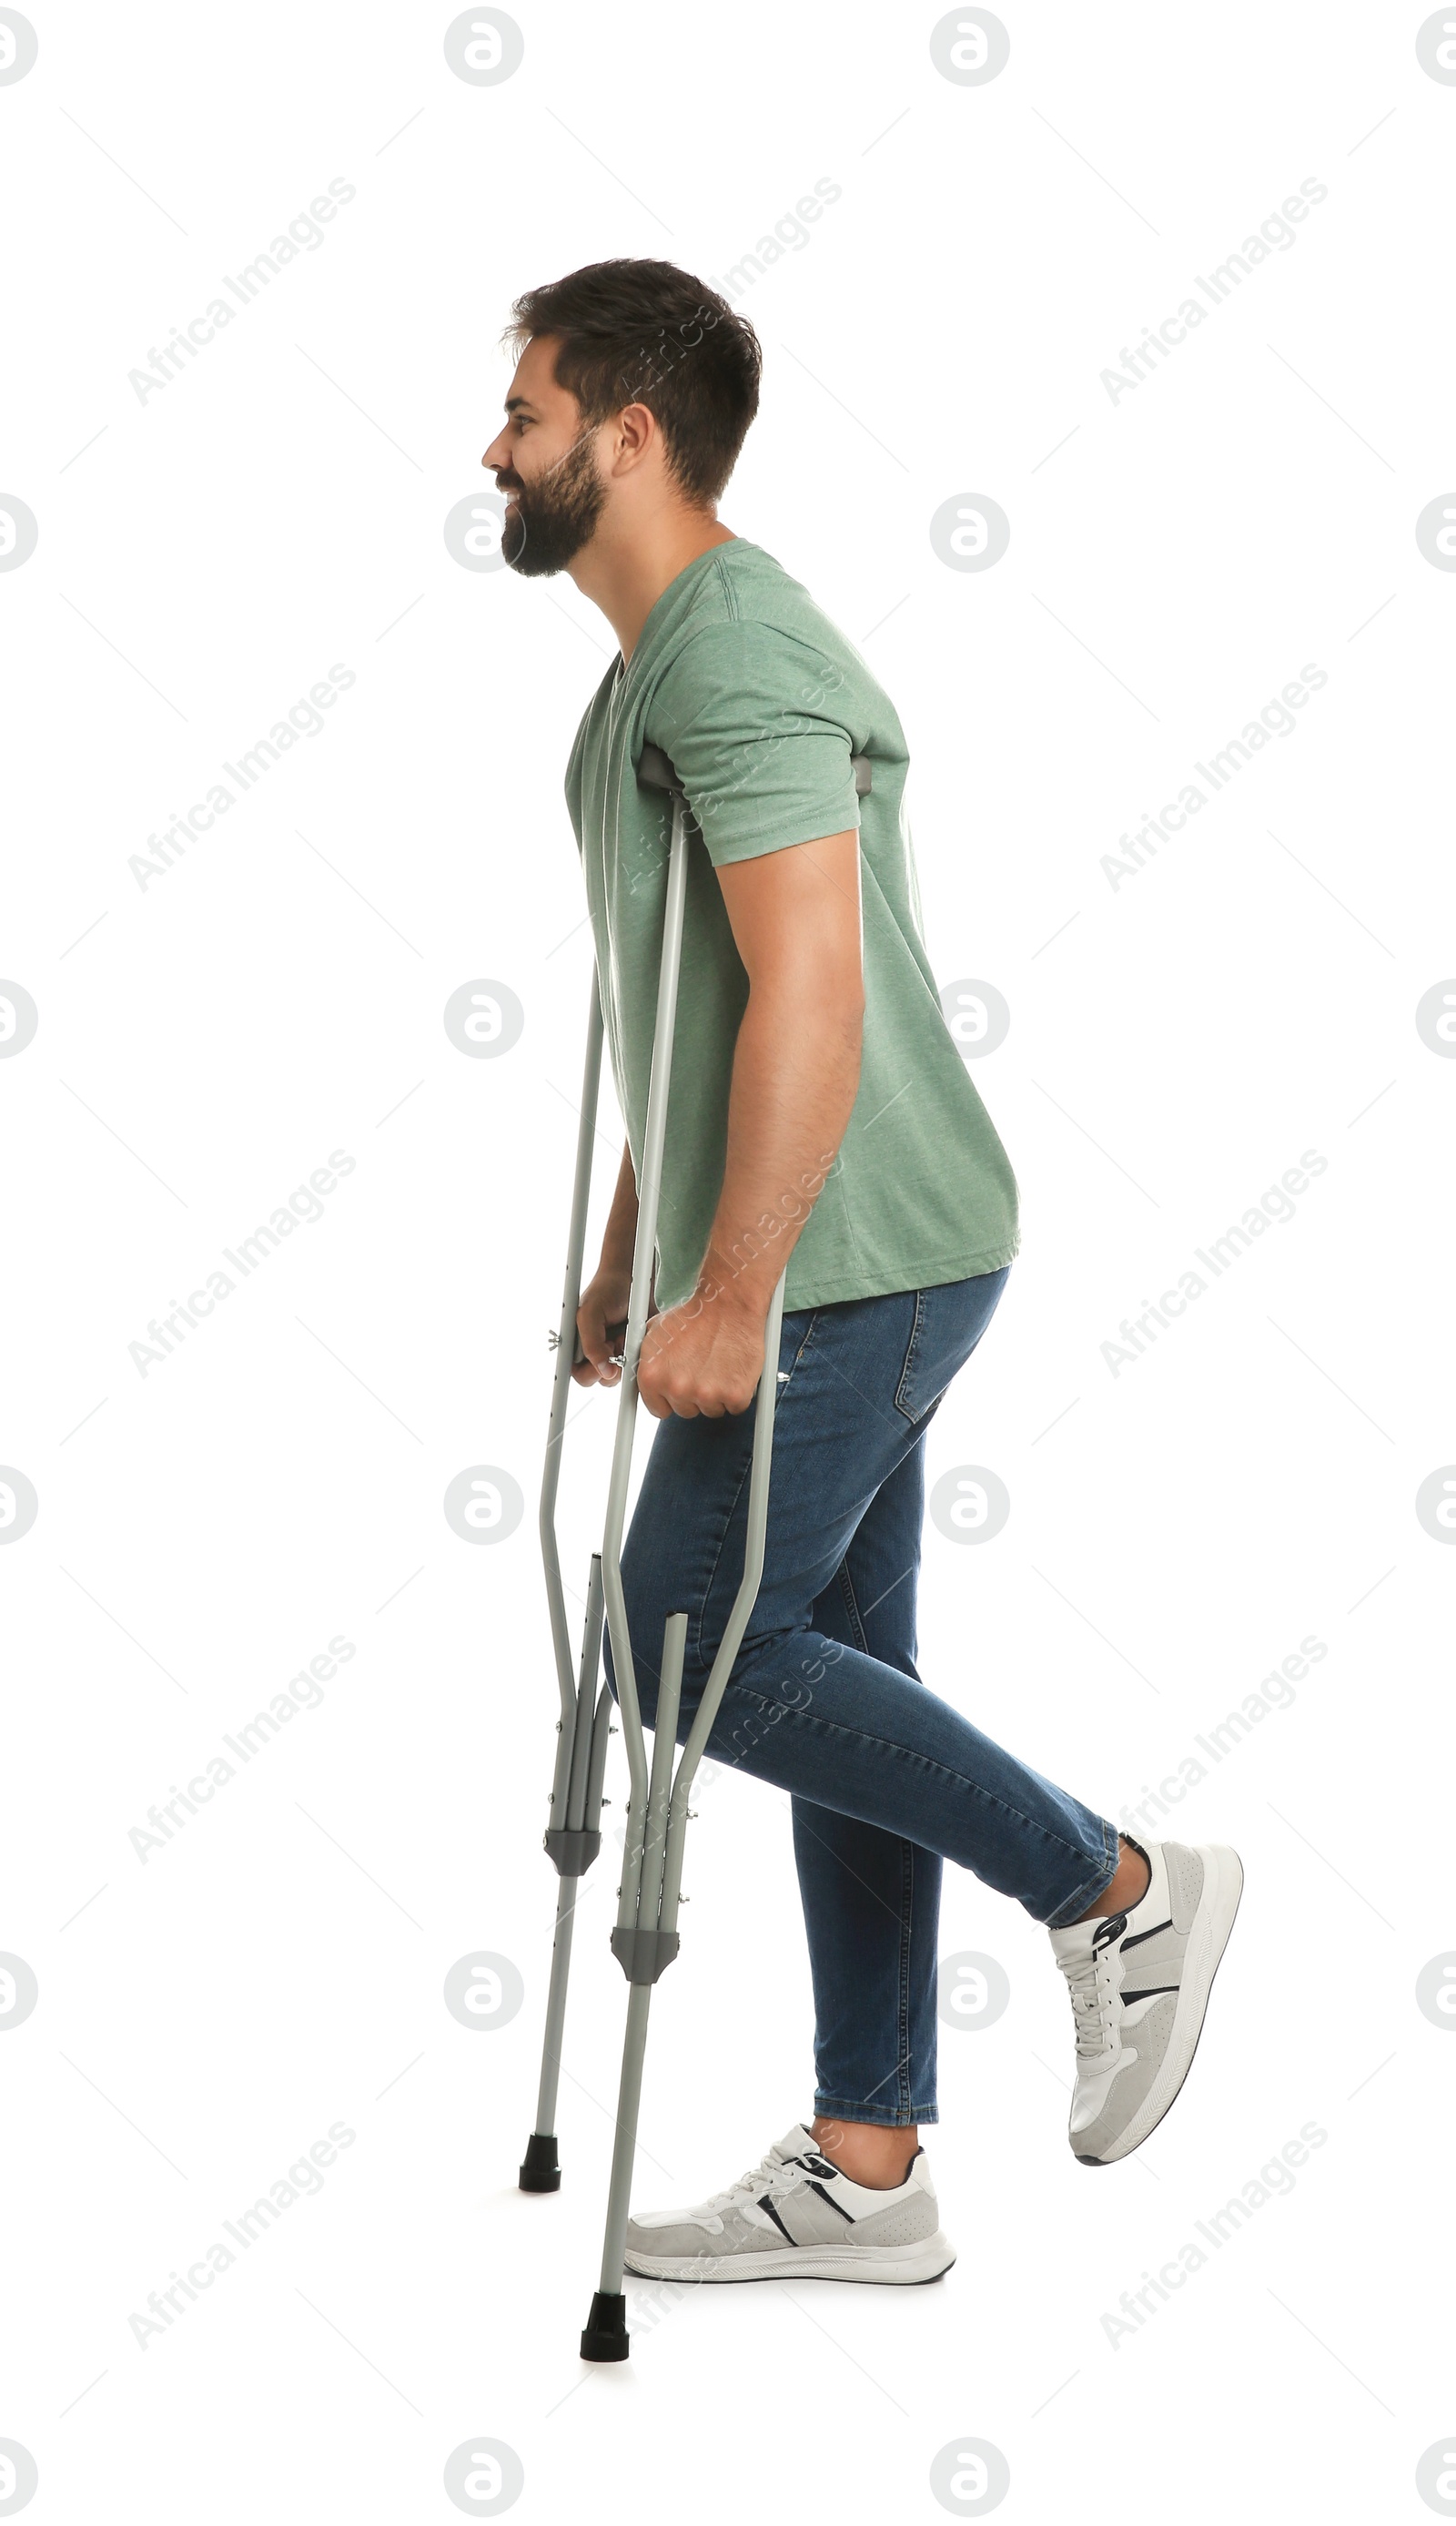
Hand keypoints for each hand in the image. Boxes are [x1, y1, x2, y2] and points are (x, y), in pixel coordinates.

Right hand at [573, 1263, 633, 1386]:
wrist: (631, 1278)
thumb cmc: (605, 1291)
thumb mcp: (590, 1314)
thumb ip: (591, 1344)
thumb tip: (605, 1372)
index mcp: (578, 1349)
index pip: (582, 1377)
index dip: (594, 1372)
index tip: (606, 1352)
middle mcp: (597, 1354)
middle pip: (605, 1380)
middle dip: (614, 1363)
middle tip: (618, 1339)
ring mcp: (617, 1354)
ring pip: (624, 1374)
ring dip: (628, 1356)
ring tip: (627, 1333)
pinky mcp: (635, 1351)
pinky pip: (640, 1364)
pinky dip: (641, 1352)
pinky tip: (637, 1334)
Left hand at [637, 1286, 769, 1420]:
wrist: (728, 1303)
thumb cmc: (694, 1315)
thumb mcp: (655, 1333)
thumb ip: (646, 1362)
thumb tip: (636, 1378)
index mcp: (652, 1377)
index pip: (658, 1409)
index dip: (671, 1398)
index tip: (680, 1389)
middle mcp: (677, 1388)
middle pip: (686, 1411)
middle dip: (694, 1395)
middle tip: (703, 1370)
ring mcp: (706, 1394)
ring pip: (712, 1410)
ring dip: (717, 1395)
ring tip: (720, 1365)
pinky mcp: (734, 1395)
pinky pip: (735, 1407)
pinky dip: (738, 1393)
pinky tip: (735, 1370)